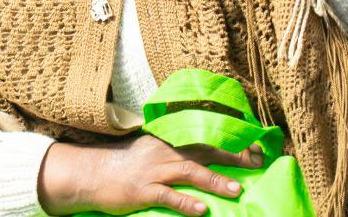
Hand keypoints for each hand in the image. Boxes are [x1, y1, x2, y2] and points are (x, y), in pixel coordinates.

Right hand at [38, 134, 262, 214]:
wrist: (90, 173)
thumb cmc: (122, 165)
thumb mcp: (149, 151)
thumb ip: (173, 151)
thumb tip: (202, 157)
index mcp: (166, 142)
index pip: (203, 138)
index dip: (230, 142)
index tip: (255, 148)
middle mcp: (163, 153)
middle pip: (202, 152)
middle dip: (231, 157)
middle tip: (257, 162)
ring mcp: (153, 171)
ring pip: (188, 173)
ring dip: (214, 181)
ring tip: (237, 190)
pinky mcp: (143, 190)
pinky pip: (168, 196)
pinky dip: (186, 202)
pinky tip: (201, 209)